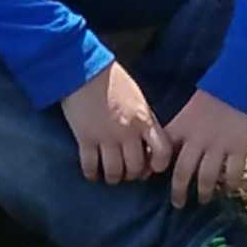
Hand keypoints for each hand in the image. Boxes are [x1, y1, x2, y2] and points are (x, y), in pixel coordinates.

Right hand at [62, 62, 173, 184]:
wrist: (83, 69)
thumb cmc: (111, 79)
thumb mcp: (137, 97)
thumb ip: (144, 120)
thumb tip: (145, 142)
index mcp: (144, 119)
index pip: (162, 152)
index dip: (159, 164)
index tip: (152, 166)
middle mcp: (128, 132)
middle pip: (136, 167)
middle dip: (133, 174)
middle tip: (127, 172)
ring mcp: (106, 137)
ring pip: (115, 172)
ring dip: (113, 177)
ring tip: (110, 175)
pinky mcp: (85, 139)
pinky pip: (91, 166)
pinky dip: (92, 174)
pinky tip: (92, 173)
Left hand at [164, 90, 246, 207]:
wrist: (240, 83)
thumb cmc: (213, 93)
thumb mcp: (189, 108)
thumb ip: (179, 128)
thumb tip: (167, 148)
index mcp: (182, 127)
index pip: (163, 151)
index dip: (156, 167)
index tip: (155, 179)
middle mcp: (197, 140)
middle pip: (183, 172)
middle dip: (179, 191)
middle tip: (178, 203)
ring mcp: (218, 146)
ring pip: (206, 178)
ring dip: (203, 192)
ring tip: (203, 199)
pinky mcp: (239, 149)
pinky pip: (232, 174)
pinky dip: (229, 185)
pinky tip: (227, 190)